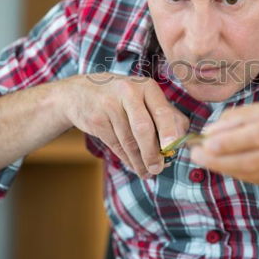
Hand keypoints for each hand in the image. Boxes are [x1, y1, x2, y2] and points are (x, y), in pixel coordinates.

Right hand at [57, 73, 188, 177]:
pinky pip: (116, 145)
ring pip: (129, 141)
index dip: (168, 132)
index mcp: (147, 86)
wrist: (79, 93)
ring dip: (140, 161)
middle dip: (152, 152)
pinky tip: (134, 166)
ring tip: (148, 172)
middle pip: (143, 128)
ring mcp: (109, 105)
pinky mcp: (96, 120)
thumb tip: (179, 143)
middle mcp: (128, 92)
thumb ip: (165, 115)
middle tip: (158, 168)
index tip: (172, 149)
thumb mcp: (143, 97)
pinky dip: (127, 159)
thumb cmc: (123, 98)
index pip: (161, 111)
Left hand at [191, 101, 258, 188]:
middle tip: (196, 154)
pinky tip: (224, 164)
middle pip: (252, 159)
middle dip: (219, 159)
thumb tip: (211, 131)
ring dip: (223, 167)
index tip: (205, 143)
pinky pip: (256, 179)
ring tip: (204, 159)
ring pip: (251, 172)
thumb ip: (243, 117)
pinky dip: (237, 172)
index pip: (257, 135)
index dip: (229, 142)